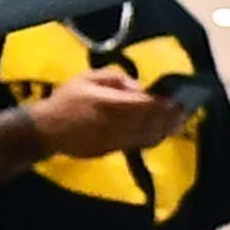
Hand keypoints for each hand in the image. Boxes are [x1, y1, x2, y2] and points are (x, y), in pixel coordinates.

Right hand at [26, 66, 184, 157]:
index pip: (144, 105)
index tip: (176, 99)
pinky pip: (137, 144)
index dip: (163, 104)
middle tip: (184, 111)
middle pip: (150, 123)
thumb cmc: (66, 100)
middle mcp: (116, 124)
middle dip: (169, 118)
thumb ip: (116, 79)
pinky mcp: (112, 151)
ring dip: (164, 130)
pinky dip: (151, 138)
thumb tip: (139, 86)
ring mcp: (114, 141)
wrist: (46, 131)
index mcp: (109, 104)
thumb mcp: (87, 79)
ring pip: (147, 137)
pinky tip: (159, 132)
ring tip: (177, 122)